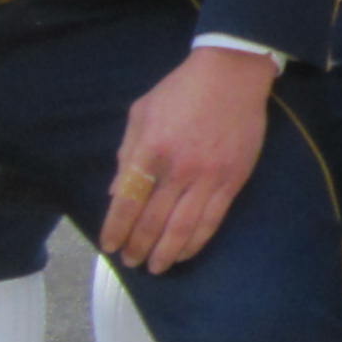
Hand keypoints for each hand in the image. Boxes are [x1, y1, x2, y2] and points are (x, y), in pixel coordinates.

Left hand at [102, 45, 276, 272]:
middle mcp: (177, 168)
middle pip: (152, 221)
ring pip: (183, 228)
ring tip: (155, 266)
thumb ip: (126, 152)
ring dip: (165, 252)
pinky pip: (212, 220)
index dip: (115, 228)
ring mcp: (208, 176)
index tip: (109, 246)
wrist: (232, 74)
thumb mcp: (141, 112)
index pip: (126, 201)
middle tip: (130, 262)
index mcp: (150, 149)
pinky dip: (196, 241)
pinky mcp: (232, 180)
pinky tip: (185, 252)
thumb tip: (114, 191)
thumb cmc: (181, 90)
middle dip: (137, 246)